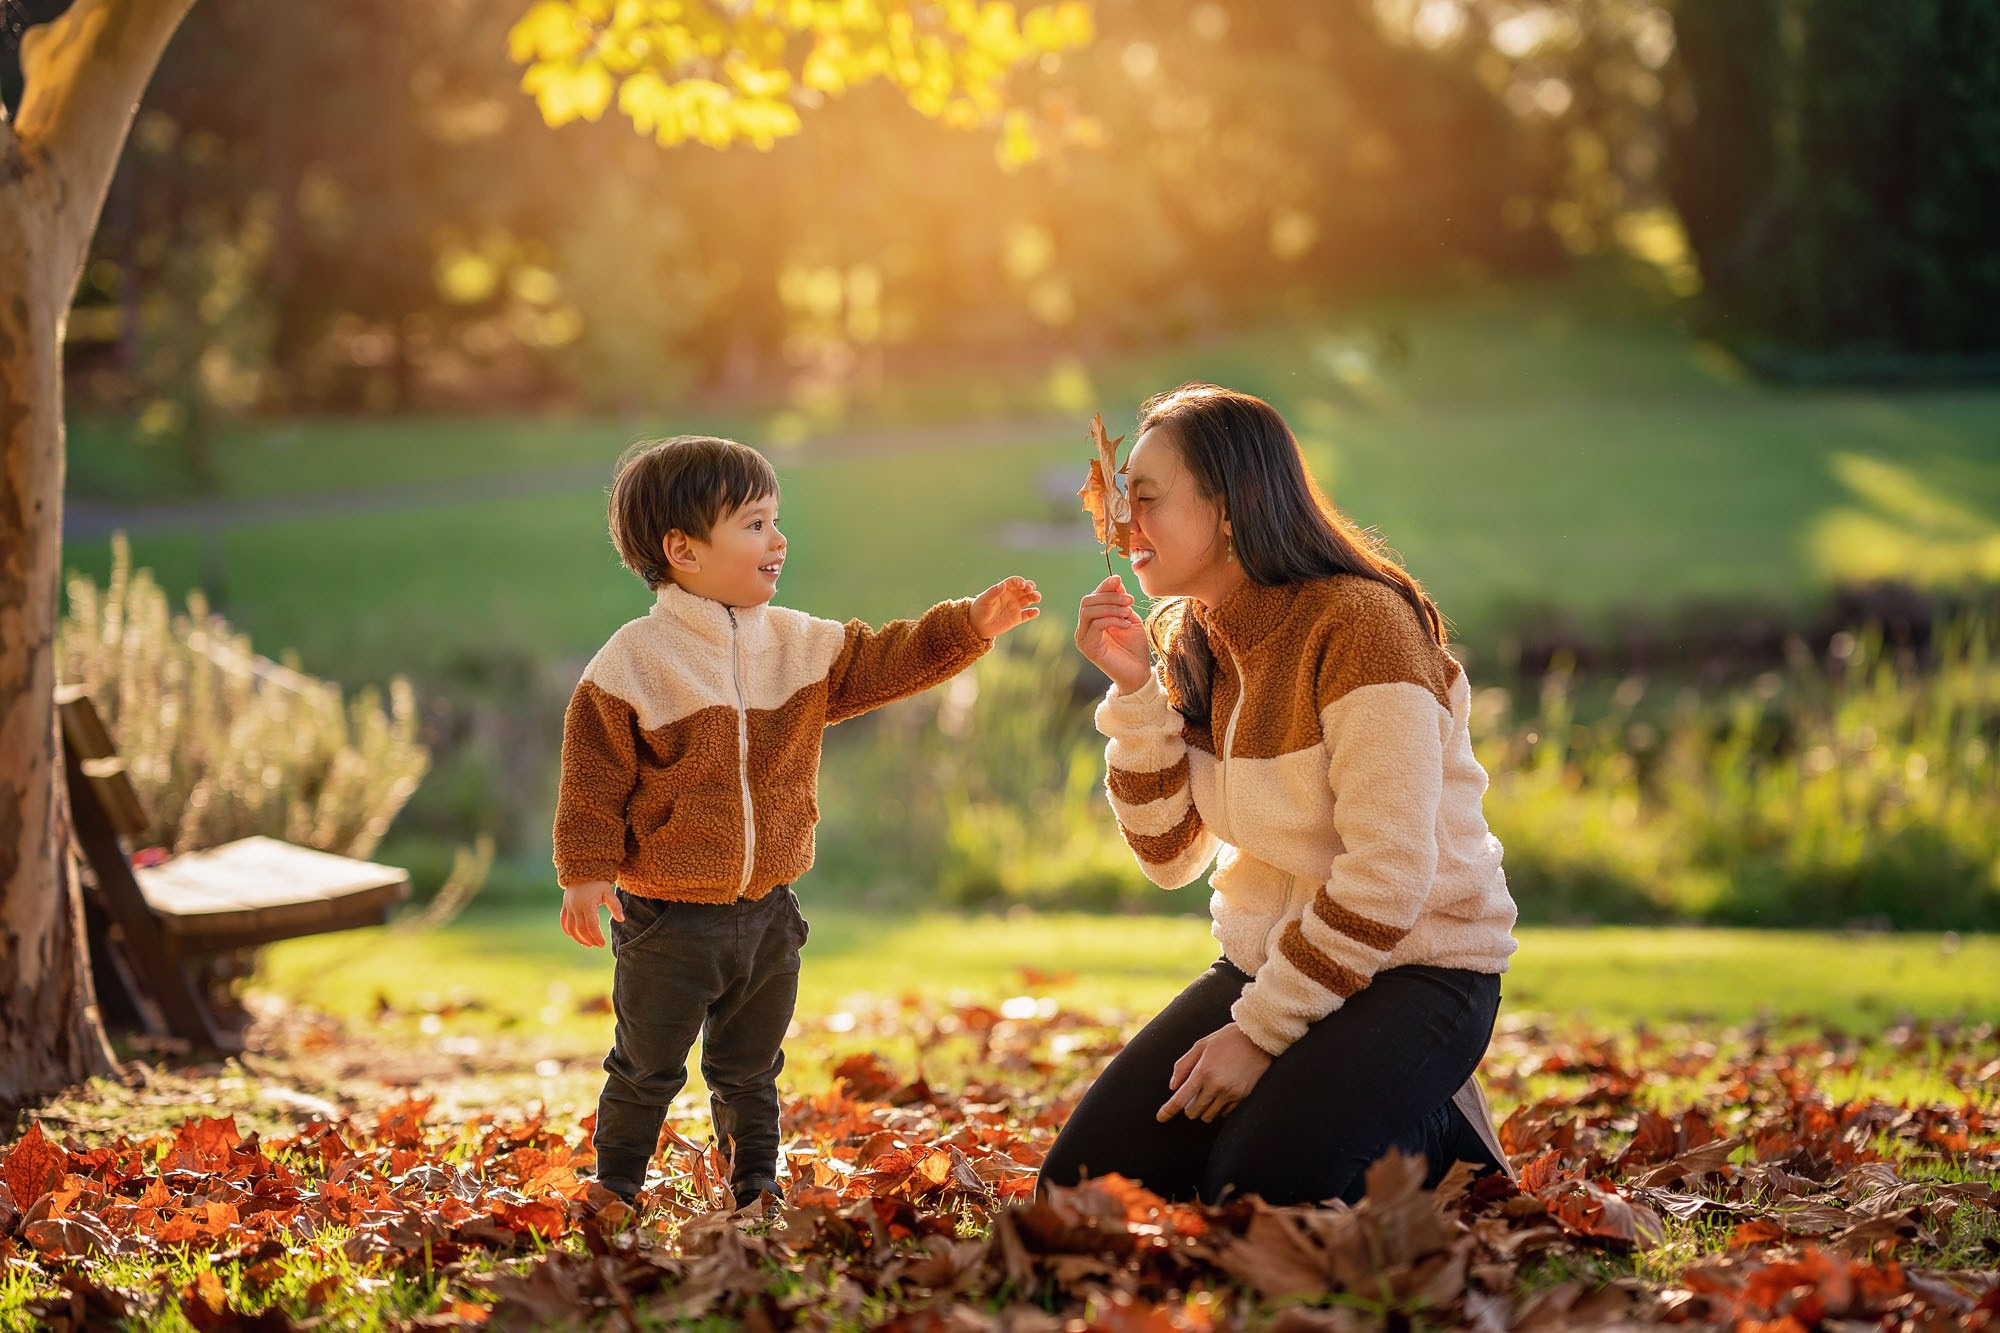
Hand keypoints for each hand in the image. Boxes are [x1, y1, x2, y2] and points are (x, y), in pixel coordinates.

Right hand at [561, 880, 622, 947]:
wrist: (582, 869)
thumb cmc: (598, 882)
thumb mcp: (609, 891)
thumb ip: (615, 906)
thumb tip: (621, 920)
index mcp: (587, 904)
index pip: (591, 925)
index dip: (596, 936)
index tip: (602, 944)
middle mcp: (576, 907)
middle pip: (581, 929)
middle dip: (589, 939)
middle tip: (597, 945)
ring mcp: (568, 906)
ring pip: (571, 927)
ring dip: (578, 938)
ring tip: (587, 944)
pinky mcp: (565, 905)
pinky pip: (563, 921)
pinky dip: (567, 930)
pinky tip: (574, 936)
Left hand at [971, 575, 1041, 638]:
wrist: (977, 626)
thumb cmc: (978, 610)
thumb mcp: (984, 600)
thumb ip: (993, 592)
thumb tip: (1003, 584)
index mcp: (1004, 590)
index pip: (1014, 582)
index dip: (1020, 581)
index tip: (1022, 585)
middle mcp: (1011, 596)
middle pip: (1025, 588)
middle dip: (1030, 587)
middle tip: (1031, 589)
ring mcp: (1015, 607)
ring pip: (1029, 599)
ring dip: (1035, 596)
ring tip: (1037, 598)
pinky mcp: (1017, 618)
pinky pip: (1028, 614)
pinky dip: (1033, 613)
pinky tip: (1035, 611)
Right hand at [1075, 574, 1150, 694]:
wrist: (1138, 672)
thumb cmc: (1135, 647)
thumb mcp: (1129, 618)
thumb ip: (1121, 602)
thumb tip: (1116, 581)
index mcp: (1092, 620)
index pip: (1092, 597)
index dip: (1104, 586)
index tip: (1119, 579)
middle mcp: (1084, 628)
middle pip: (1087, 601)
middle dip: (1109, 596)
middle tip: (1129, 600)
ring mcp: (1083, 638)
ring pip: (1089, 611)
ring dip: (1111, 607)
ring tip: (1128, 612)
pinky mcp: (1088, 647)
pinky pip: (1096, 624)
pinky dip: (1112, 620)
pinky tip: (1126, 624)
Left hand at [1157, 1022, 1272, 1122]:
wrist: (1259, 1039)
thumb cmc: (1227, 1039)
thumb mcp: (1201, 1045)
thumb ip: (1183, 1065)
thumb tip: (1172, 1087)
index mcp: (1203, 1072)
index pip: (1180, 1099)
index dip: (1167, 1111)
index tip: (1160, 1118)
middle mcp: (1216, 1086)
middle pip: (1193, 1112)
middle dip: (1189, 1107)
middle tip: (1192, 1095)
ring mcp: (1230, 1094)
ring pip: (1208, 1116)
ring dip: (1203, 1109)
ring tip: (1207, 1093)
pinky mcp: (1242, 1098)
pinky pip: (1224, 1114)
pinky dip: (1219, 1108)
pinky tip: (1221, 1094)